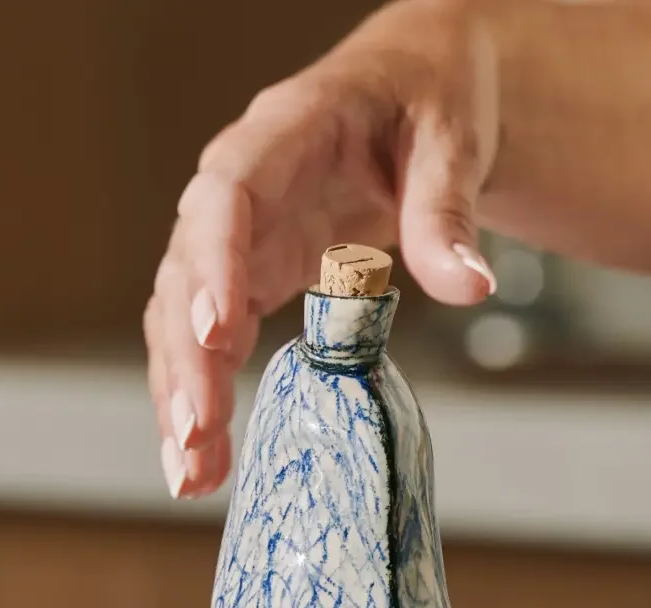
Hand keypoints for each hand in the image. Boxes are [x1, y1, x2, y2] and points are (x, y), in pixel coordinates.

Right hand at [146, 0, 499, 497]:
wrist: (414, 89)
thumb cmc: (427, 98)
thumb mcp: (451, 139)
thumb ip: (447, 210)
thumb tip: (468, 284)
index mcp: (282, 136)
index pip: (227, 196)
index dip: (213, 264)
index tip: (215, 334)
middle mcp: (240, 191)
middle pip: (187, 274)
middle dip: (187, 359)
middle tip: (197, 434)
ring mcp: (238, 239)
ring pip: (182, 319)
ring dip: (181, 396)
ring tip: (191, 476)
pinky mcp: (249, 278)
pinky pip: (208, 340)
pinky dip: (204, 396)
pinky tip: (206, 458)